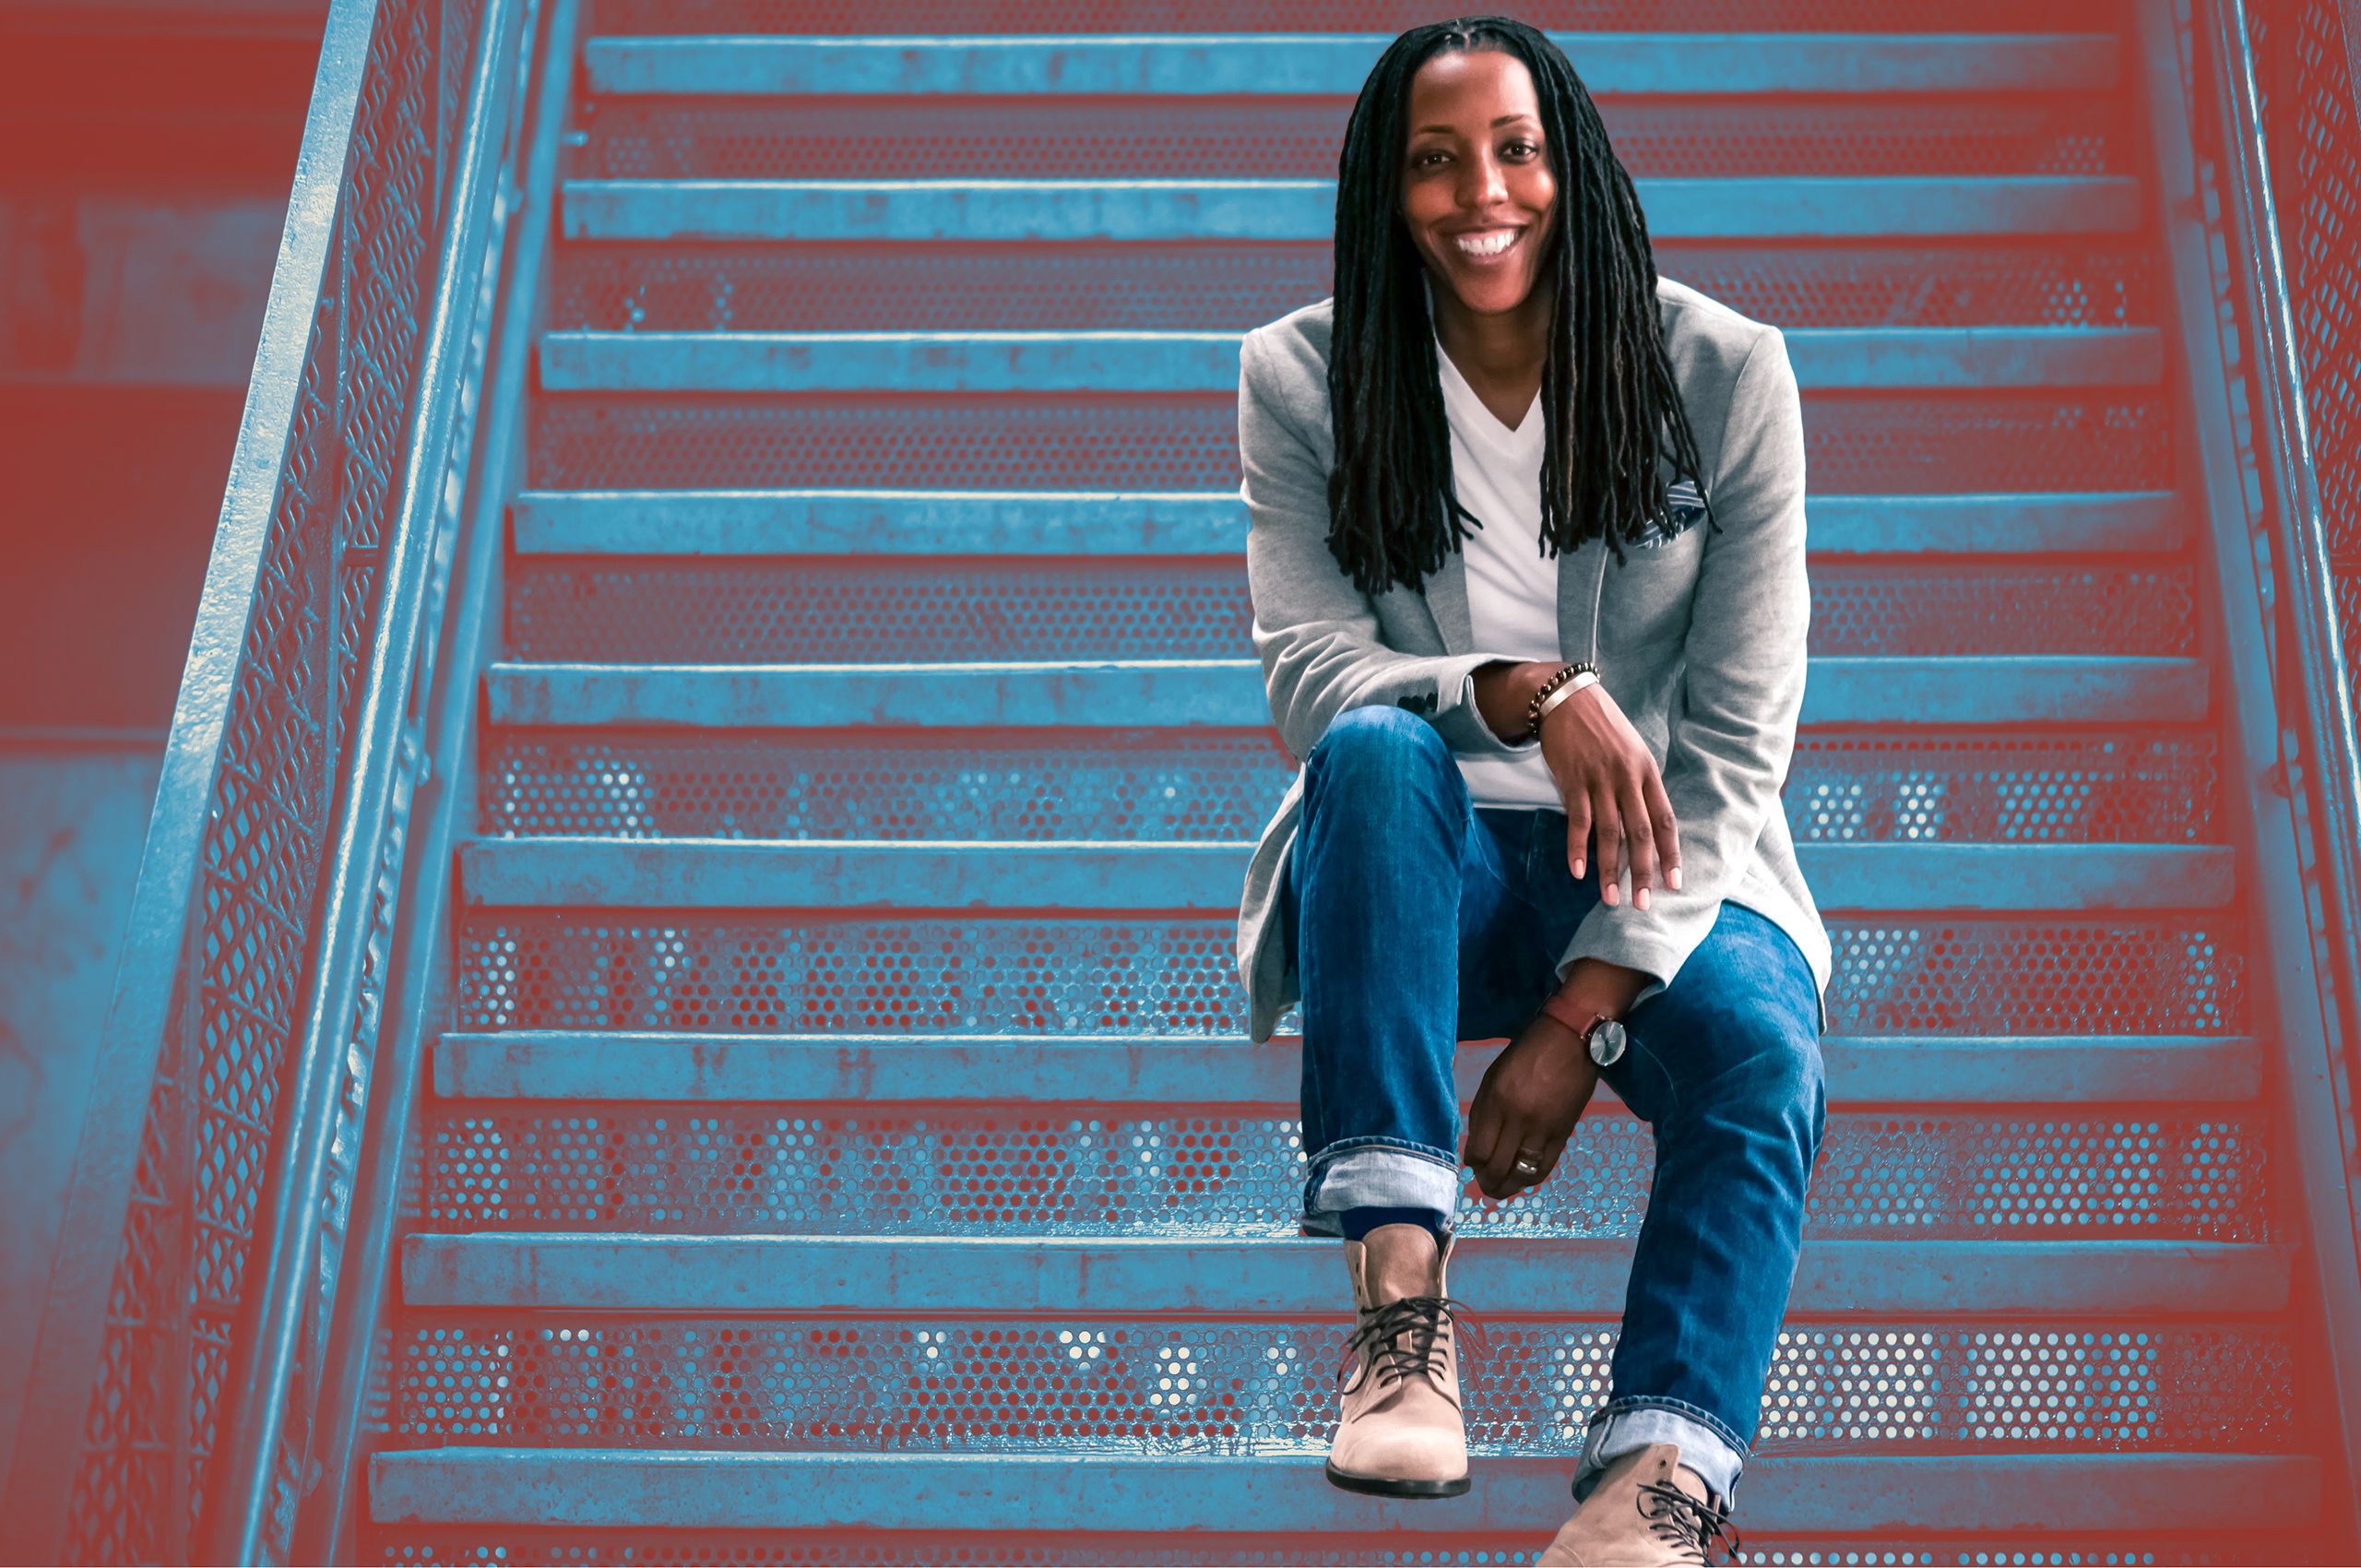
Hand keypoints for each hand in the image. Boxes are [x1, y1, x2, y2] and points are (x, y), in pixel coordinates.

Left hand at [1462, 1005, 1603, 1201]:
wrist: (1568, 1041)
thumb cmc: (1525, 1055)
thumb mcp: (1493, 1077)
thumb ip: (1484, 1112)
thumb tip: (1477, 1147)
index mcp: (1497, 1101)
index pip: (1479, 1151)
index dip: (1473, 1164)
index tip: (1473, 1164)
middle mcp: (1519, 1119)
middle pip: (1498, 1167)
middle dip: (1487, 1181)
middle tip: (1484, 1183)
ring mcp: (1543, 1128)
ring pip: (1522, 1174)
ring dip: (1508, 1187)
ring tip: (1500, 1189)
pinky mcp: (1563, 1133)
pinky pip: (1544, 1167)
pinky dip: (1530, 1179)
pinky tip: (1522, 1180)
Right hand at [1534, 675, 1679, 910]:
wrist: (1567, 698)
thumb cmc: (1602, 726)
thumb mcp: (1633, 750)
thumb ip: (1639, 785)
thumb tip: (1646, 824)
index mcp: (1647, 771)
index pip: (1665, 820)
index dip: (1671, 854)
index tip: (1675, 884)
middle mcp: (1627, 778)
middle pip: (1640, 833)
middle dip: (1643, 872)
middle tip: (1643, 904)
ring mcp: (1599, 780)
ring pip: (1609, 833)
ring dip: (1610, 870)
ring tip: (1611, 899)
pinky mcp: (1572, 781)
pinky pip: (1577, 821)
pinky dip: (1577, 849)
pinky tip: (1578, 872)